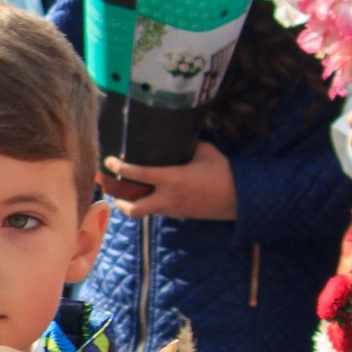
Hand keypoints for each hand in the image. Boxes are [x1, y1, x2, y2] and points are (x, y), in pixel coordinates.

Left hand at [105, 142, 237, 219]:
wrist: (242, 198)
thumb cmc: (223, 171)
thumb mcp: (203, 152)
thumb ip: (184, 146)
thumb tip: (172, 136)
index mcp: (174, 179)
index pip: (139, 175)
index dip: (120, 169)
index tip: (109, 162)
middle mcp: (170, 198)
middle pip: (133, 209)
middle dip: (118, 201)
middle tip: (111, 189)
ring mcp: (174, 210)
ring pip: (144, 213)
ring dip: (132, 204)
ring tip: (124, 192)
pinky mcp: (180, 215)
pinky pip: (157, 211)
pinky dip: (149, 204)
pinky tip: (148, 194)